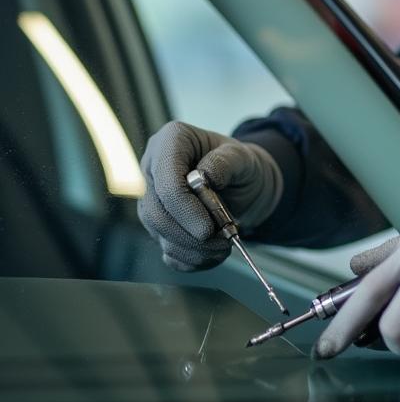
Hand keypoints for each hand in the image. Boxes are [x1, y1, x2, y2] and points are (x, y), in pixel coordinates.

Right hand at [138, 120, 282, 270]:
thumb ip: (226, 162)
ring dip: (193, 249)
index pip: (165, 182)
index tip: (207, 229)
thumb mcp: (243, 156)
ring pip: (158, 234)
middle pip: (155, 212)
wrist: (244, 183)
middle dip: (189, 235)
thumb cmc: (241, 165)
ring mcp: (152, 199)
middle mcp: (154, 169)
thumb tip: (205, 177)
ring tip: (224, 246)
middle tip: (222, 243)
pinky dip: (190, 259)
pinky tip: (213, 254)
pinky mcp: (159, 225)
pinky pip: (166, 250)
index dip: (184, 209)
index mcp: (170, 142)